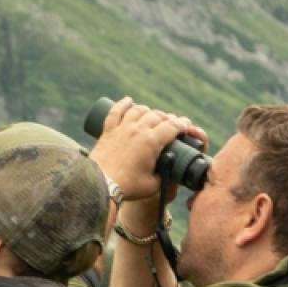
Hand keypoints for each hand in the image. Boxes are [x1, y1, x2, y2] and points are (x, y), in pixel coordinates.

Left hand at [88, 97, 206, 203]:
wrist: (100, 183)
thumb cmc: (128, 186)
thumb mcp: (153, 185)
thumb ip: (164, 177)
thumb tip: (169, 172)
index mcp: (152, 141)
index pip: (172, 126)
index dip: (182, 124)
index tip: (186, 125)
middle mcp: (138, 130)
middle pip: (157, 116)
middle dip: (167, 117)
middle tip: (171, 122)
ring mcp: (122, 128)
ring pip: (138, 110)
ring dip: (149, 111)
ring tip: (153, 114)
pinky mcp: (108, 130)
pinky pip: (116, 111)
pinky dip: (122, 104)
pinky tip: (128, 100)